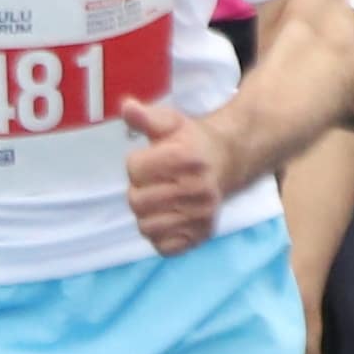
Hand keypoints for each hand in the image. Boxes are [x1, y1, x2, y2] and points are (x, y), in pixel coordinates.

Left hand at [122, 97, 226, 254]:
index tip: (150, 160)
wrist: (227, 161)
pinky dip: (160, 236)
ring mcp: (201, 216)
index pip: (134, 169)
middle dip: (139, 190)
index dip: (136, 164)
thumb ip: (146, 117)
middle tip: (155, 182)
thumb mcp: (170, 122)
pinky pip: (163, 247)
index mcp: (185, 159)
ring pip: (146, 227)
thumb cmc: (191, 142)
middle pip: (136, 201)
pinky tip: (168, 218)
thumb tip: (127, 107)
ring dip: (146, 214)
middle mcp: (196, 189)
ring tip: (160, 200)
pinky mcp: (201, 236)